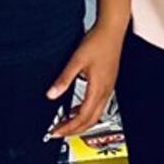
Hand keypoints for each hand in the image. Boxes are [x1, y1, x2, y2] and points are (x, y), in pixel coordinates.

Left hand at [47, 24, 123, 138]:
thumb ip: (64, 79)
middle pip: (91, 120)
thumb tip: (52, 94)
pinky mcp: (108, 83)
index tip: (56, 132)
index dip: (69, 128)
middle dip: (75, 130)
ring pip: (96, 114)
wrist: (112, 30)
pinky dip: (86, 112)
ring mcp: (108, 87)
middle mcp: (105, 91)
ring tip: (66, 124)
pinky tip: (77, 108)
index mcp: (98, 88)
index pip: (83, 117)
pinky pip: (98, 105)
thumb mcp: (77, 60)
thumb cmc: (98, 42)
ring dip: (81, 122)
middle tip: (60, 133)